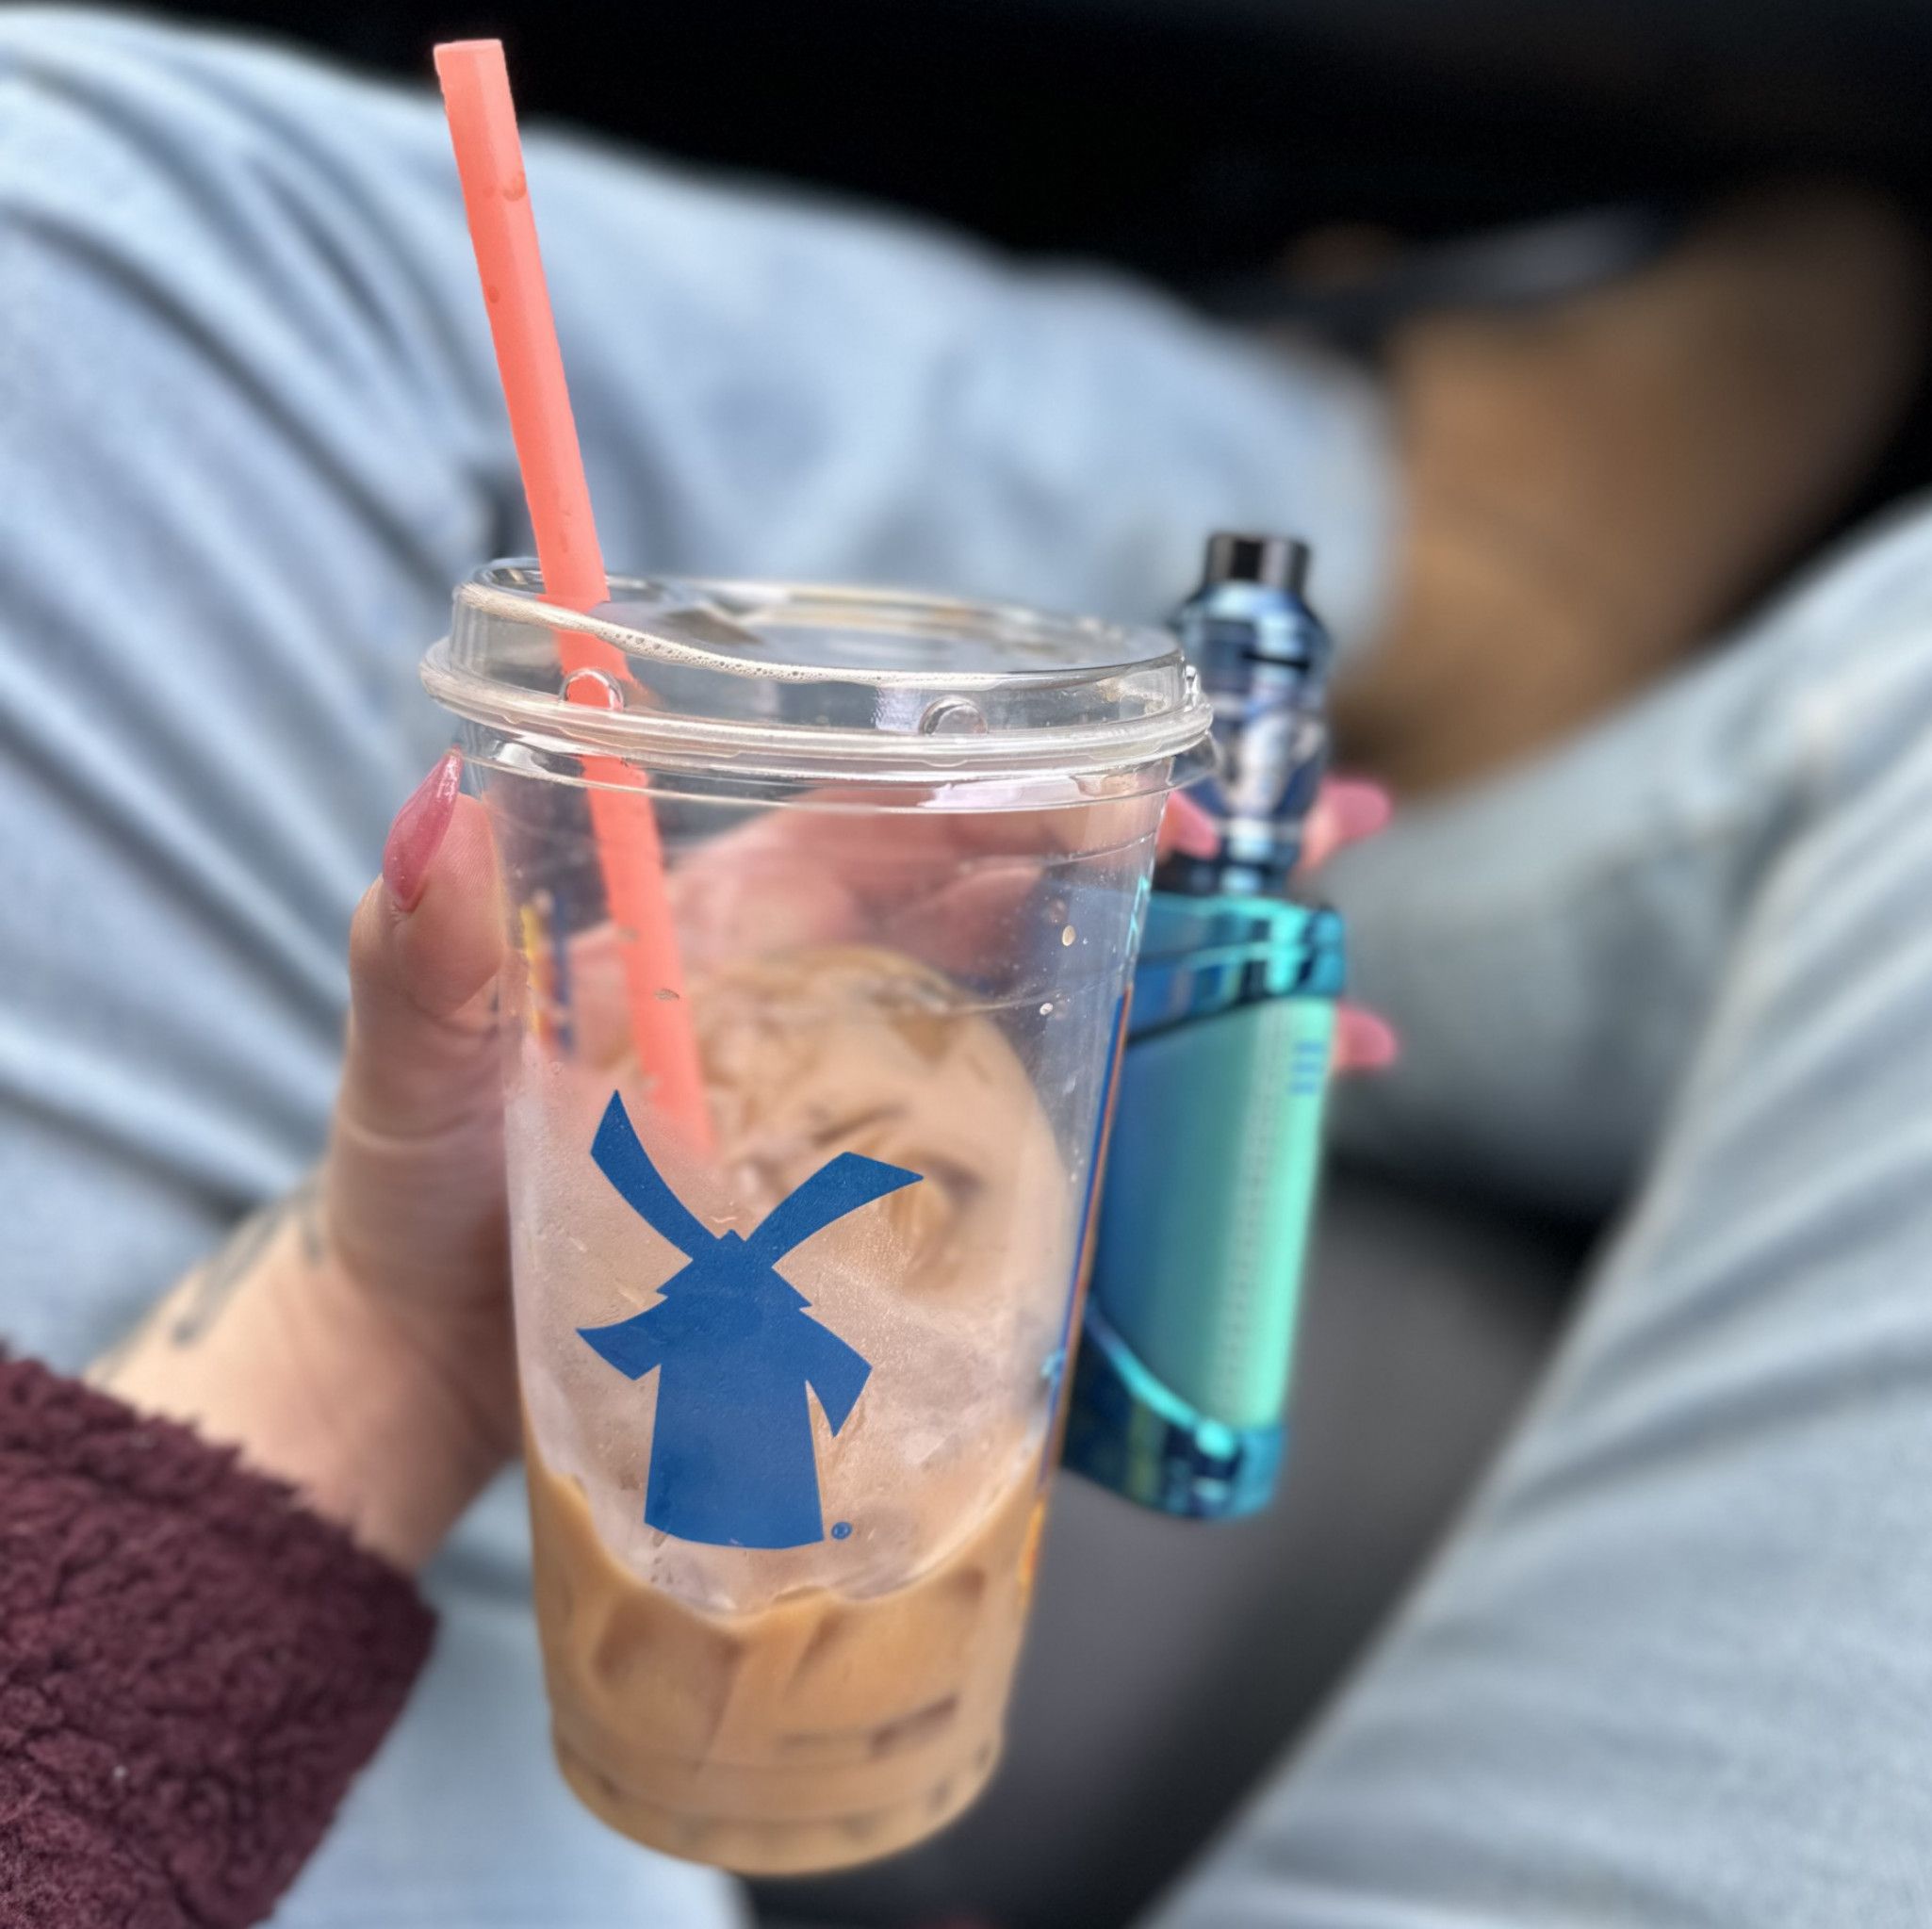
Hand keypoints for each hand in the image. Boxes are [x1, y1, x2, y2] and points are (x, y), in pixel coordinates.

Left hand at [92, 755, 1393, 1568]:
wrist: (426, 1379)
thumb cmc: (413, 1210)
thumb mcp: (418, 1079)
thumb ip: (421, 956)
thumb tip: (435, 811)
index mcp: (726, 927)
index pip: (898, 822)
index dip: (1033, 795)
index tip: (1162, 799)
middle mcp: (815, 993)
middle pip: (1024, 901)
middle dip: (1181, 869)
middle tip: (1332, 841)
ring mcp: (863, 1101)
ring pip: (1060, 1015)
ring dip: (1204, 1002)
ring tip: (1345, 1024)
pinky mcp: (888, 1205)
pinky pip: (1036, 1149)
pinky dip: (1141, 1139)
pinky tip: (1247, 1147)